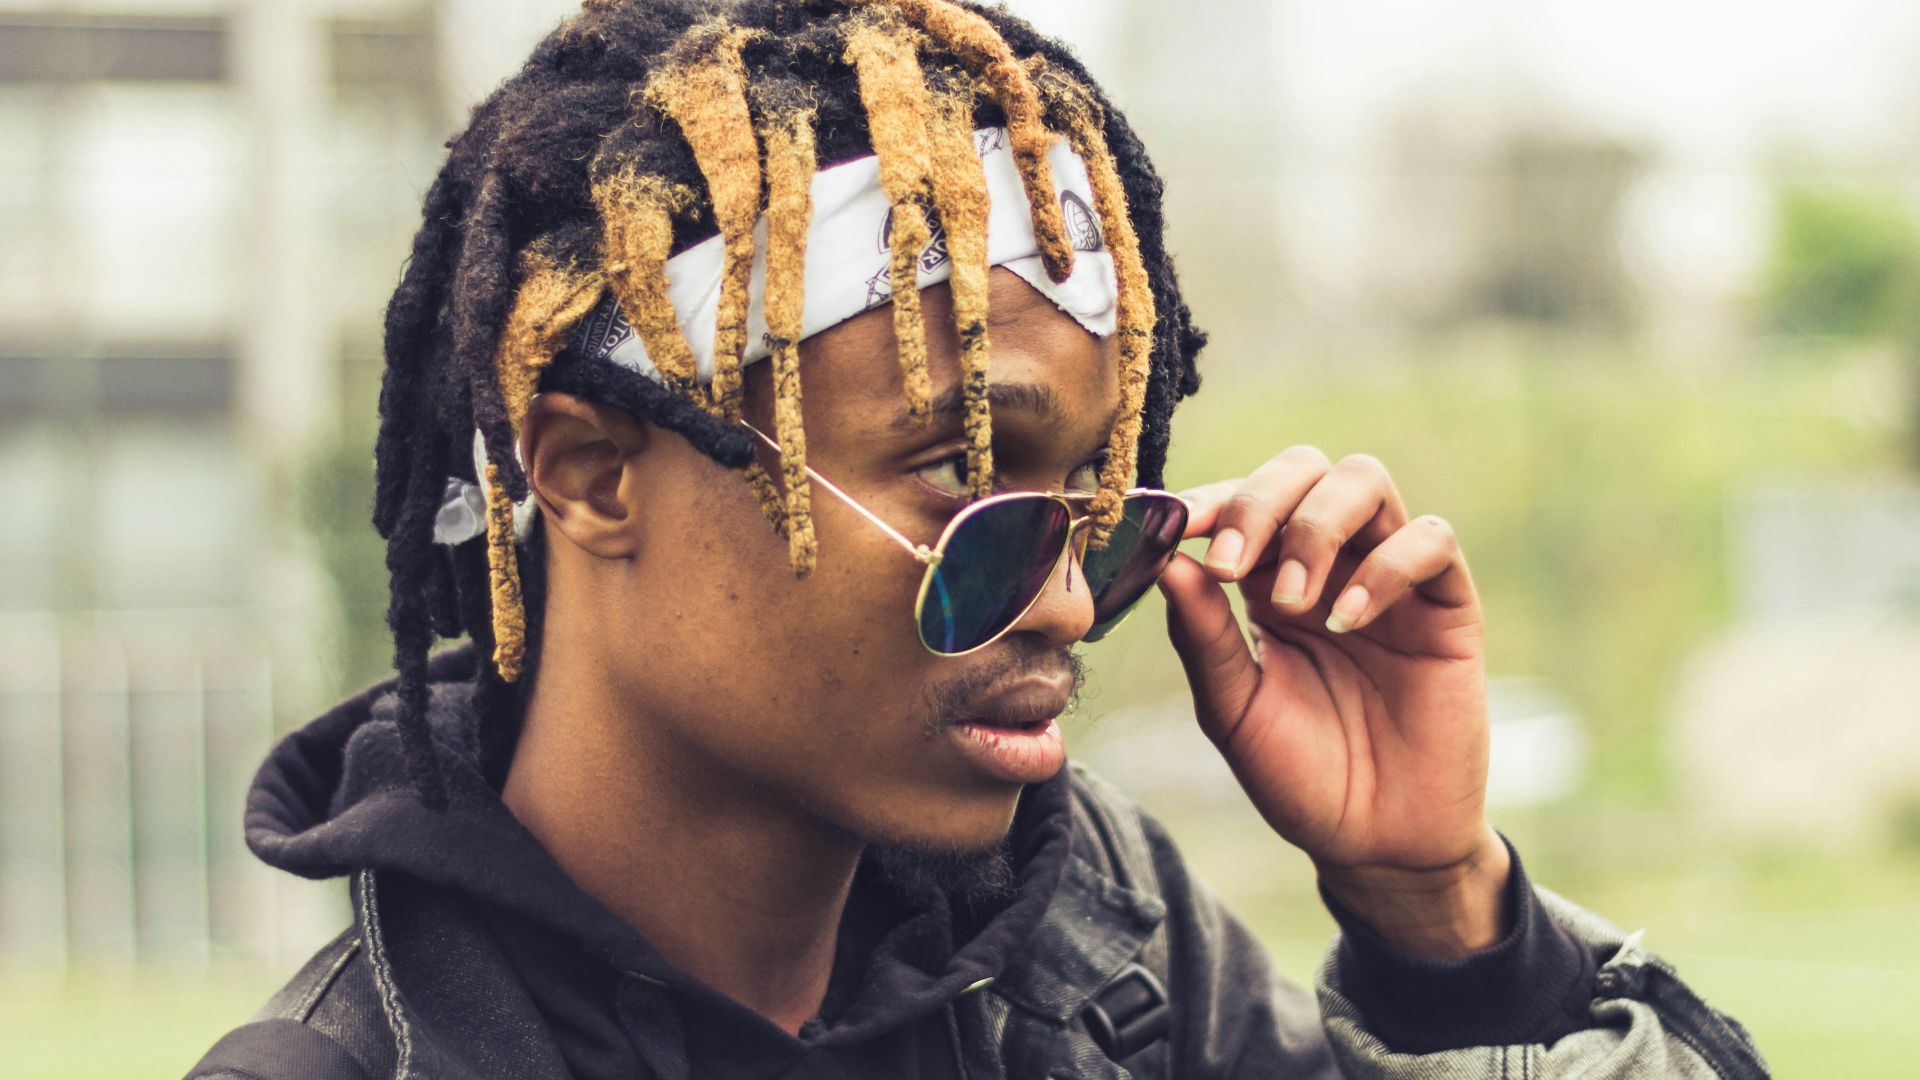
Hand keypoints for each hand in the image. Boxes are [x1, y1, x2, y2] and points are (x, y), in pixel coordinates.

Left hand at [1159, 446, 1510, 956]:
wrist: (1376, 845)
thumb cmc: (1300, 777)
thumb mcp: (1234, 711)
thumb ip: (1203, 637)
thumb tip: (1166, 562)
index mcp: (1267, 579)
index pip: (1241, 501)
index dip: (1207, 502)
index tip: (1170, 527)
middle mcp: (1330, 563)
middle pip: (1303, 469)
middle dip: (1259, 500)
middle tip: (1229, 561)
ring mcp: (1391, 578)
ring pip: (1364, 481)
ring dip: (1316, 526)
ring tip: (1292, 599)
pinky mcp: (1448, 606)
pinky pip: (1430, 541)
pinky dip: (1386, 565)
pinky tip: (1347, 619)